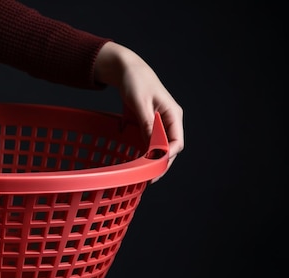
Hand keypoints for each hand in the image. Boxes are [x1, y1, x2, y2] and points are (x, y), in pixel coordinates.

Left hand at [94, 42, 183, 180]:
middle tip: (150, 179)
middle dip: (161, 164)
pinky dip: (145, 153)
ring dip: (153, 161)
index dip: (168, 156)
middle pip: (170, 148)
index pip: (177, 141)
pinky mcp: (148, 125)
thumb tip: (153, 144)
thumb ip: (147, 122)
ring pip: (160, 148)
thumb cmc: (135, 81)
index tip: (156, 166)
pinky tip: (137, 164)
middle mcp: (169, 121)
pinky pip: (149, 143)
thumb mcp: (140, 102)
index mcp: (173, 114)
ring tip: (143, 177)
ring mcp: (159, 124)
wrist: (127, 70)